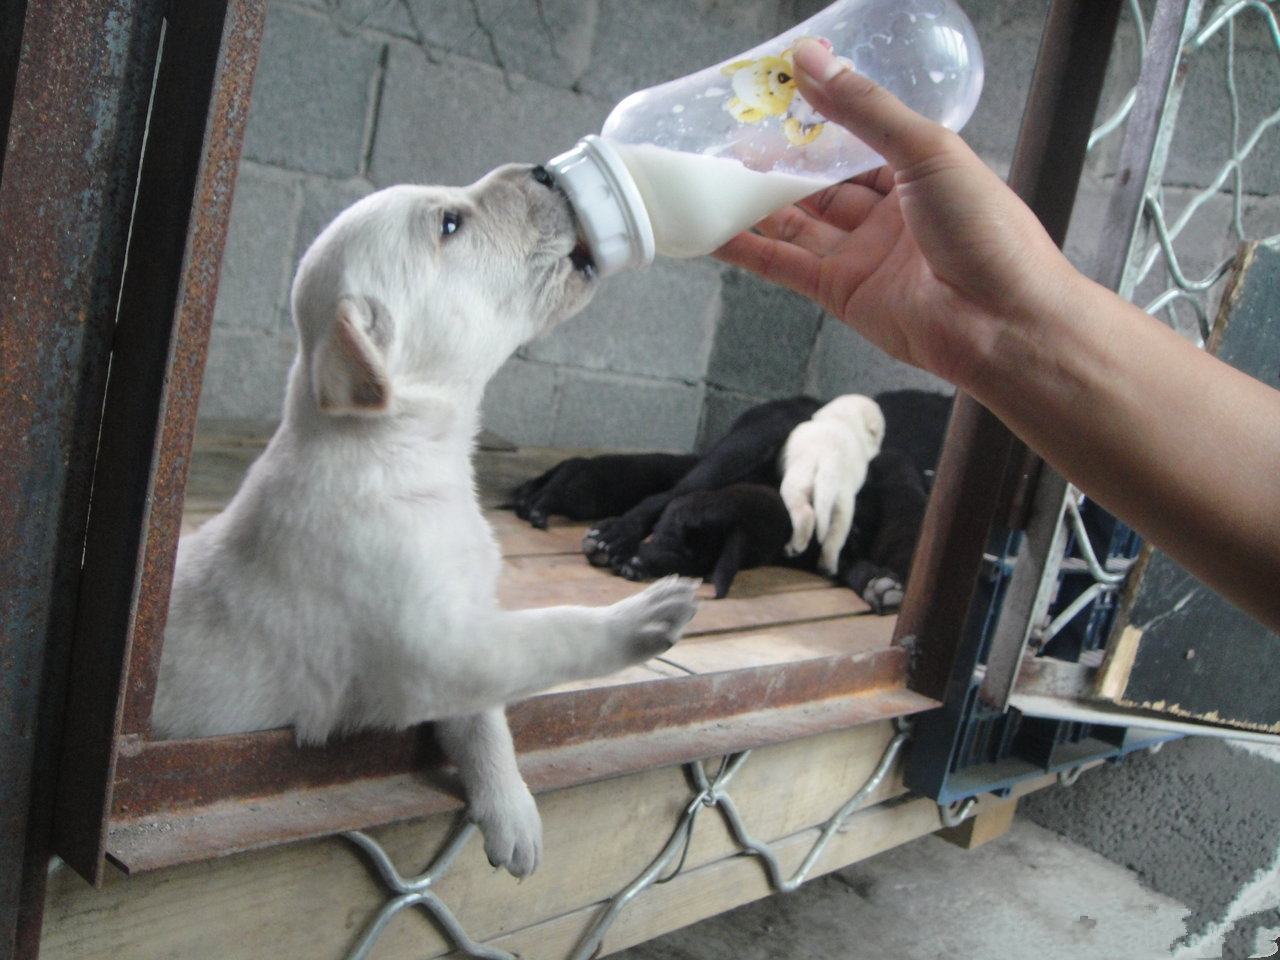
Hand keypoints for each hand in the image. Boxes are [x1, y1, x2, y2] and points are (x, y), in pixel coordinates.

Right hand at [714, 39, 1080, 390]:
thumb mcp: (927, 150)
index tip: (776, 93)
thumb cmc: (988, 233)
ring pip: (797, 222)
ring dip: (756, 201)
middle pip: (820, 182)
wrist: (1001, 322)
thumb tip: (812, 62)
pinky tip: (716, 231)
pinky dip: (749, 249)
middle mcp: (888, 214)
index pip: (857, 138)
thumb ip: (864, 109)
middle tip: (733, 135)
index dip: (817, 117)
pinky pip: (785, 266)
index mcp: (918, 172)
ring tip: (712, 175)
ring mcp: (862, 255)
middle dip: (778, 161)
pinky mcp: (841, 293)